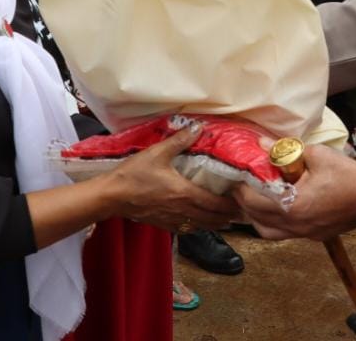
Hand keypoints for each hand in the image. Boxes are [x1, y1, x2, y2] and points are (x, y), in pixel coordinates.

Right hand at [105, 124, 240, 231]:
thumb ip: (180, 141)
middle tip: (241, 212)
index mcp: (184, 193)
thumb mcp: (157, 153)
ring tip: (227, 220)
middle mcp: (182, 210)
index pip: (215, 204)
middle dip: (228, 217)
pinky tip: (201, 223)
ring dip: (216, 224)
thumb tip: (198, 127)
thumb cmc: (134, 174)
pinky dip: (199, 227)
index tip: (244, 203)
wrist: (111, 196)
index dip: (231, 205)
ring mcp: (172, 220)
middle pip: (212, 219)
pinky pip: (187, 229)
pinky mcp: (162, 224)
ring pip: (201, 227)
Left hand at [232, 144, 355, 240]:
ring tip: (253, 201)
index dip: (239, 189)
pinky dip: (273, 223)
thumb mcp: (316, 155)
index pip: (253, 201)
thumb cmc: (347, 176)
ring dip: (256, 218)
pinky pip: (284, 233)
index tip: (233, 178)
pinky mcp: (313, 235)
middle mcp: (295, 225)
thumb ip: (285, 150)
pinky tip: (275, 208)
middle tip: (238, 188)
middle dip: (244, 204)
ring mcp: (304, 233)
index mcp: (292, 206)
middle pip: (256, 220)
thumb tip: (261, 143)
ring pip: (268, 232)